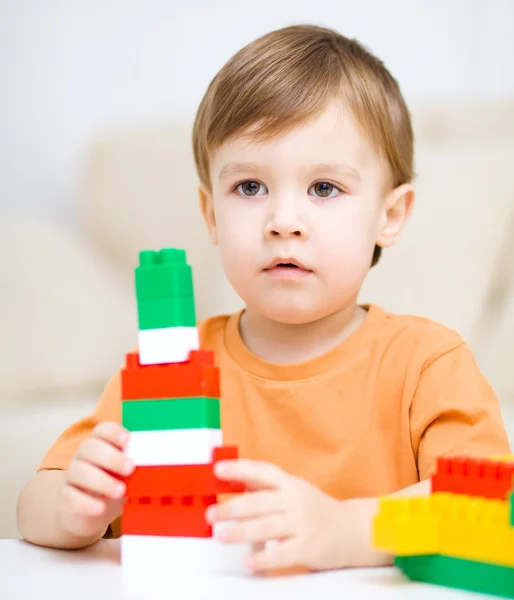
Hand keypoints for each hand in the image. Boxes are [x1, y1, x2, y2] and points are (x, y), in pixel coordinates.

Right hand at [56, 422, 134, 539]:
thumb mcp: (125, 475)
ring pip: (78, 470)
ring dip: (101, 480)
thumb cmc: (111, 486)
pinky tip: (100, 508)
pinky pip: (70, 497)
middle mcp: (82, 457)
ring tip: (120, 491)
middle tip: (130, 468)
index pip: (101, 430)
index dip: (113, 432)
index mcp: (99, 445)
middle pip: (89, 447)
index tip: (127, 440)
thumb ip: (136, 466)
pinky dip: (86, 502)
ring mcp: (71, 477)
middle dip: (110, 456)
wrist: (85, 514)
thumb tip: (160, 463)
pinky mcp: (65, 499)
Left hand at [205, 459, 361, 572]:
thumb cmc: (315, 509)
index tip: (217, 470)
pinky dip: (264, 558)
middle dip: (232, 508)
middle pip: (259, 502)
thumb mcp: (294, 490)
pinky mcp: (307, 547)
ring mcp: (302, 524)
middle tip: (211, 514)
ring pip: (267, 526)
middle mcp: (295, 501)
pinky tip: (249, 561)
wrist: (352, 529)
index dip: (239, 469)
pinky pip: (282, 554)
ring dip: (241, 532)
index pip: (262, 471)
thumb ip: (267, 488)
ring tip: (222, 536)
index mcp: (289, 483)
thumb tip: (235, 482)